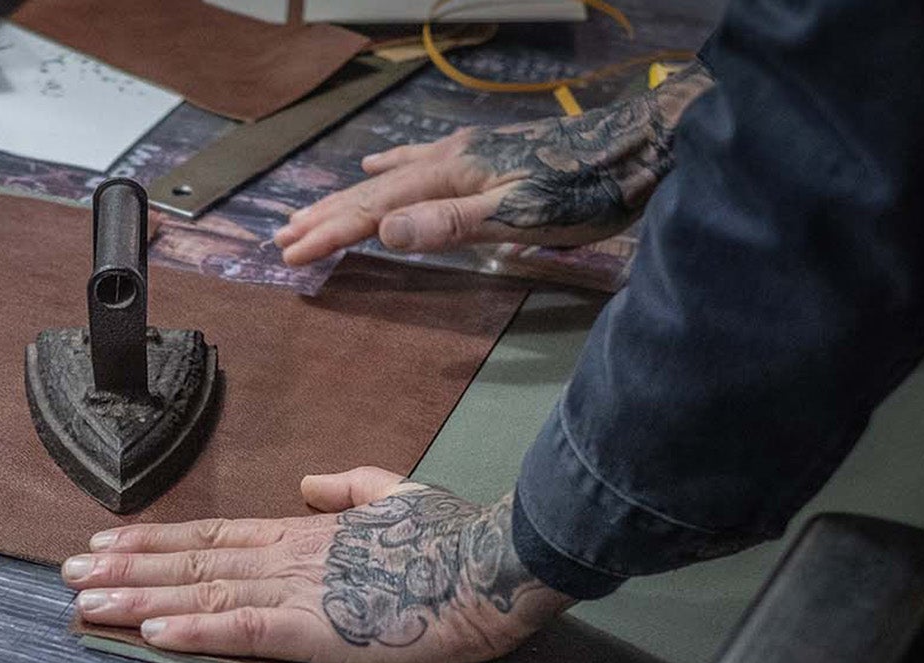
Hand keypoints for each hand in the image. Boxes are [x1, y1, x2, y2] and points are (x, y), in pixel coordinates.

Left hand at [64, 466, 572, 662]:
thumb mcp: (397, 496)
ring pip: (203, 591)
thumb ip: (347, 489)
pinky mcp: (321, 628)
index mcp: (306, 534)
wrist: (499, 557)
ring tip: (85, 601)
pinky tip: (152, 631)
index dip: (156, 541)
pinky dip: (196, 628)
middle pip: (192, 562)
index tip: (106, 542)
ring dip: (139, 598)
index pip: (213, 535)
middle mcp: (290, 558)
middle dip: (125, 568)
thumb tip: (307, 486)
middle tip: (67, 572)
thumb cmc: (457, 535)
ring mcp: (302, 591)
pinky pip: (246, 628)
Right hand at [272, 66, 712, 265]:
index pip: (374, 210)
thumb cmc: (586, 190)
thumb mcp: (519, 216)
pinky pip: (420, 160)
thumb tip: (383, 232)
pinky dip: (390, 167)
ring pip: (392, 177)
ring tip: (313, 212)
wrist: (641, 147)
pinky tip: (377, 163)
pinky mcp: (488, 154)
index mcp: (449, 176)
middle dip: (326, 218)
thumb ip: (449, 225)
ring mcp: (467, 154)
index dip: (332, 233)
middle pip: (373, 192)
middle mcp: (449, 159)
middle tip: (282, 240)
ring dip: (349, 198)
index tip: (291, 255)